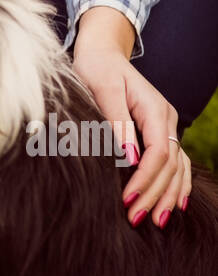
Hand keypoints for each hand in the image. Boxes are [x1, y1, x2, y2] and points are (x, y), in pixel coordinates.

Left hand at [72, 10, 190, 228]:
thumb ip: (116, 121)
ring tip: (156, 222)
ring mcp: (164, 126)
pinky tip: (173, 205)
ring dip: (168, 195)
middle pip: (170, 165)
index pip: (159, 152)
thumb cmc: (97, 68)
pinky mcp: (157, 132)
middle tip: (136, 219)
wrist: (101, 54)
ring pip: (177, 167)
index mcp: (154, 109)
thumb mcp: (103, 88)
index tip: (127, 199)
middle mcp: (165, 119)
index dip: (146, 178)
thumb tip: (129, 157)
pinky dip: (177, 185)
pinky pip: (175, 163)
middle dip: (155, 194)